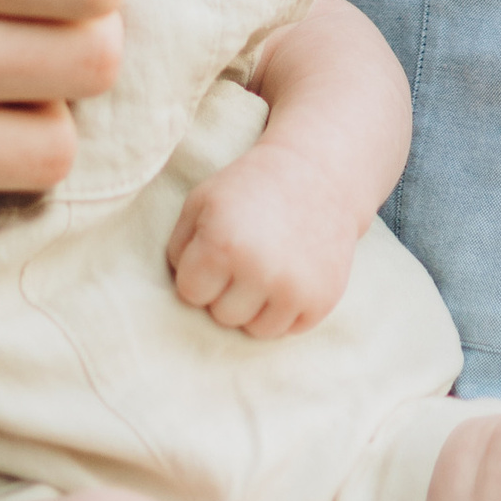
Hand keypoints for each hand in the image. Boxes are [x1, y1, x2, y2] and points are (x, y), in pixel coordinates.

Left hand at [167, 146, 363, 338]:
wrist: (317, 170)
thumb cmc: (249, 186)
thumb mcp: (201, 202)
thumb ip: (179, 248)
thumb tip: (183, 297)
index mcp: (222, 245)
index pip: (190, 294)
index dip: (200, 273)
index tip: (216, 251)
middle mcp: (259, 271)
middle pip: (223, 316)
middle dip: (227, 291)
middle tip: (246, 256)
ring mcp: (295, 289)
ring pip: (256, 331)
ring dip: (256, 306)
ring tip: (266, 268)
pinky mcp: (322, 299)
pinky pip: (289, 329)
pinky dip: (286, 309)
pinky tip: (290, 274)